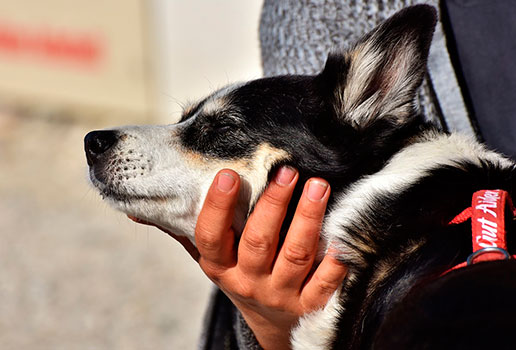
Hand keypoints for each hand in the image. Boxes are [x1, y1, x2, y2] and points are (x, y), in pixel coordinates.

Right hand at [193, 167, 346, 349]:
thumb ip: (188, 231)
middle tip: (288, 171)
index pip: (211, 237)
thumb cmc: (242, 276)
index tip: (230, 174)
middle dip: (273, 204)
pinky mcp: (312, 304)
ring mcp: (282, 295)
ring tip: (319, 187)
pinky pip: (326, 281)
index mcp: (220, 267)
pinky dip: (335, 258)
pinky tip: (341, 231)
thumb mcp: (213, 259)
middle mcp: (250, 281)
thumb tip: (137, 209)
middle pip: (258, 242)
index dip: (218, 207)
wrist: (272, 325)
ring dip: (307, 219)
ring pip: (295, 255)